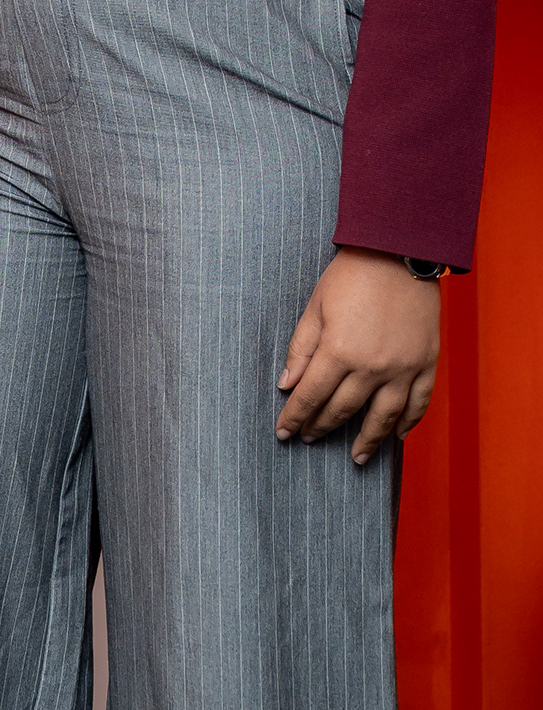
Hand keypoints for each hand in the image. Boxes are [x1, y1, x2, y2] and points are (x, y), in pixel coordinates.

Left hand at [277, 248, 441, 464]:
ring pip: (383, 417)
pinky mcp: (426, 363)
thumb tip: (286, 385)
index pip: (311, 396)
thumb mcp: (315, 308)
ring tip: (356, 457)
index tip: (284, 433)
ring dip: (367, 441)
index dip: (295, 417)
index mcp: (339, 351)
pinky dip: (408, 423)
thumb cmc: (351, 275)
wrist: (399, 252)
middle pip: (343, 410)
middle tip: (310, 438)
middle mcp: (372, 367)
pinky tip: (396, 437)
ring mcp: (403, 368)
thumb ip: (300, 350)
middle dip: (322, 427)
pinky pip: (418, 403)